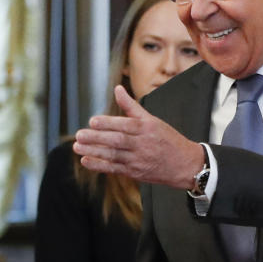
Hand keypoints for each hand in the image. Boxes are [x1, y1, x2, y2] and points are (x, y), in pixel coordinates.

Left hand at [73, 85, 204, 189]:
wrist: (184, 165)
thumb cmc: (167, 139)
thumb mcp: (153, 120)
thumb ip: (132, 106)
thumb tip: (117, 89)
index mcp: (147, 128)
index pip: (125, 125)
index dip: (108, 123)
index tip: (92, 121)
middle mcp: (142, 144)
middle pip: (117, 141)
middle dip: (97, 138)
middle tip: (79, 134)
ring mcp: (138, 160)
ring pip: (113, 155)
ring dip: (94, 151)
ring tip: (77, 146)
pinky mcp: (134, 173)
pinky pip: (114, 169)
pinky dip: (99, 165)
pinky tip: (86, 160)